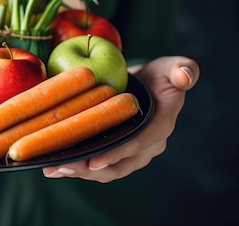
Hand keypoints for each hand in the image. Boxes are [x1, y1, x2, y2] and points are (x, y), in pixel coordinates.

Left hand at [42, 55, 198, 181]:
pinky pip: (97, 164)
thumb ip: (183, 69)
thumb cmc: (161, 75)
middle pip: (118, 164)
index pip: (139, 144)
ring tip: (53, 169)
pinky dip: (76, 166)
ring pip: (105, 170)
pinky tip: (53, 166)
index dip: (117, 154)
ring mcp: (131, 153)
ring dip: (79, 172)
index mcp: (161, 126)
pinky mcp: (115, 151)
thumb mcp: (173, 67)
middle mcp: (147, 146)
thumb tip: (185, 76)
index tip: (95, 160)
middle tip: (63, 167)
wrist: (147, 85)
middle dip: (90, 169)